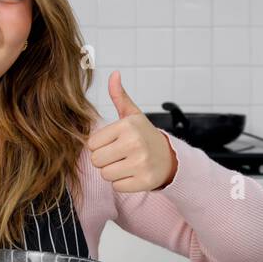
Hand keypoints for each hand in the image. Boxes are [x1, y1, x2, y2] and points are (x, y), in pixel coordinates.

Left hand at [87, 71, 176, 191]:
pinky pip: (117, 187)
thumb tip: (114, 74)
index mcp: (128, 125)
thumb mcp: (133, 115)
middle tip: (119, 155)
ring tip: (127, 164)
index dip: (100, 145)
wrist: (170, 157)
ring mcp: (141, 163)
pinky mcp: (145, 181)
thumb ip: (119, 96)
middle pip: (96, 160)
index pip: (92, 144)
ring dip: (113, 172)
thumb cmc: (144, 136)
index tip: (114, 143)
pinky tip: (134, 174)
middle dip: (104, 160)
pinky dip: (123, 183)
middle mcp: (135, 143)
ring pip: (106, 175)